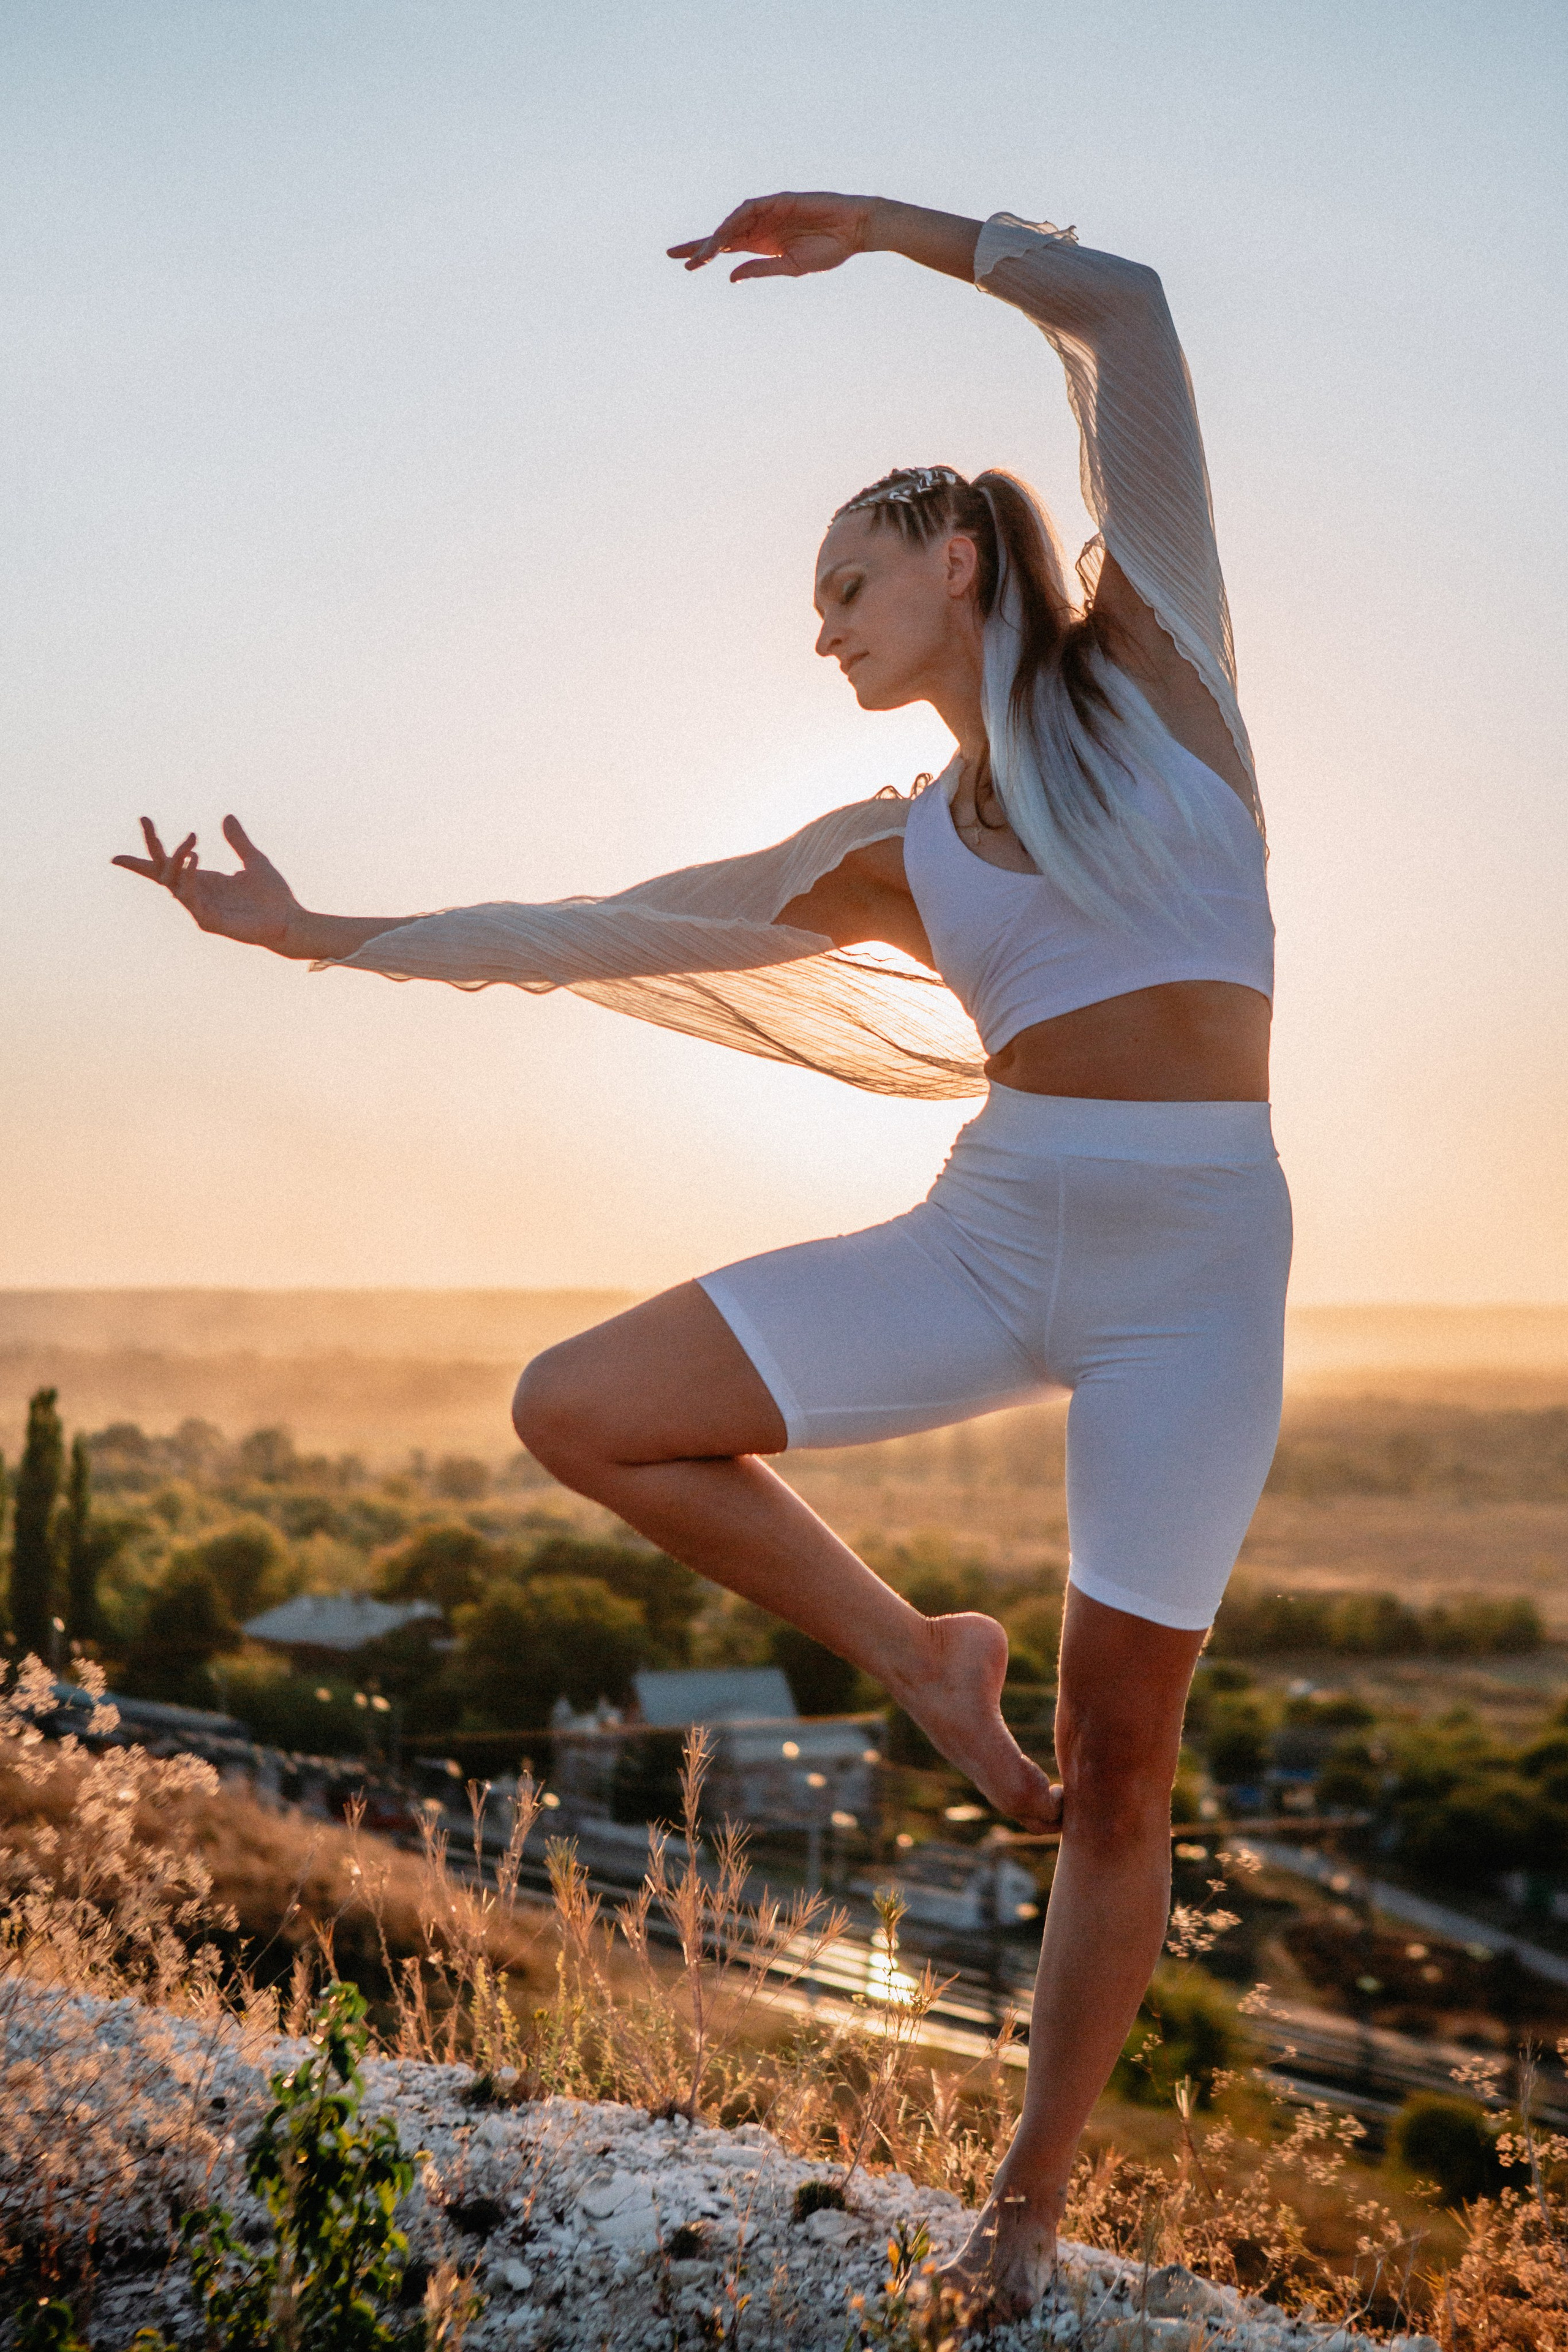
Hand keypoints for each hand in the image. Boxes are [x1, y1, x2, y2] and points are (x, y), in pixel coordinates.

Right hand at [112, 814, 300, 950]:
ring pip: (172, 882)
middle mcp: (197, 894)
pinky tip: (194, 859)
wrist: (290, 921)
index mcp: (204, 880)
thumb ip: (238, 841)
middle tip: (146, 819)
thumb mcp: (254, 860)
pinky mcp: (208, 921)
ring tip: (192, 843)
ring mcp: (200, 909)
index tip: (130, 837)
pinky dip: (189, 877)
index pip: (166, 866)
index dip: (147, 853)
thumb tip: (227, 817)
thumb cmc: (272, 896)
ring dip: (176, 860)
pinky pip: (190, 897)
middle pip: (160, 871)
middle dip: (151, 846)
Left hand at [668, 190, 879, 282]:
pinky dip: (736, 221)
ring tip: (702, 255)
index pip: (727, 249)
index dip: (705, 255)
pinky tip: (724, 235)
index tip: (685, 266)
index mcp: (763, 245)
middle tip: (673, 255)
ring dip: (716, 238)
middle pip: (723, 235)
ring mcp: (769, 212)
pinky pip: (750, 209)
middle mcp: (761, 227)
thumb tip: (731, 276)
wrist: (854, 231)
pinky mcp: (779, 200)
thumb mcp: (790, 267)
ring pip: (733, 223)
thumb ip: (761, 269)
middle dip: (699, 244)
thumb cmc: (829, 250)